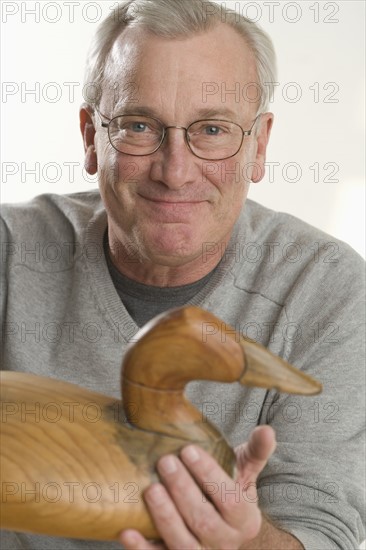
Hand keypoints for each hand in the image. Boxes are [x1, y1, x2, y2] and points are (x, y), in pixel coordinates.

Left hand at [119, 425, 275, 549]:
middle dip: (183, 491)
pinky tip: (126, 532)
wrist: (226, 531)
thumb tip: (268, 429)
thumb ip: (257, 451)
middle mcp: (225, 543)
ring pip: (183, 545)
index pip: (229, 498)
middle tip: (165, 462)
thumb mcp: (246, 472)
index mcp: (244, 518)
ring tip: (151, 490)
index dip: (209, 475)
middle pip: (204, 521)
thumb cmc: (232, 492)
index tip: (189, 450)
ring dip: (165, 518)